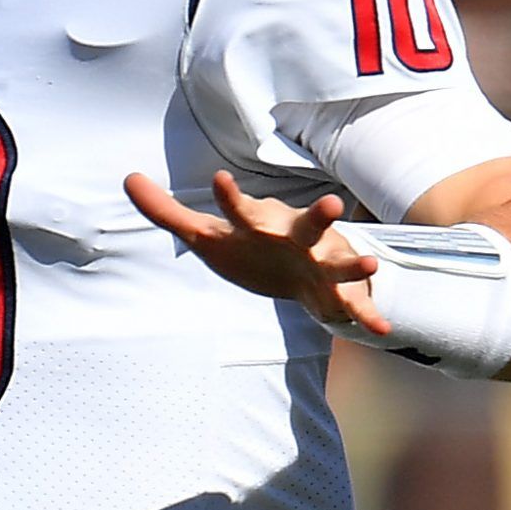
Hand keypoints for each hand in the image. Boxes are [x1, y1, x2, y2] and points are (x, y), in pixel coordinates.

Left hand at [124, 170, 387, 333]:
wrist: (296, 274)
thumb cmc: (249, 248)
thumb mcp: (206, 234)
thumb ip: (167, 211)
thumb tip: (128, 178)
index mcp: (262, 225)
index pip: (242, 210)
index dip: (230, 198)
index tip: (219, 180)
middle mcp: (296, 239)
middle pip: (308, 225)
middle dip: (320, 216)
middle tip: (331, 203)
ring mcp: (319, 264)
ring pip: (339, 262)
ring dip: (354, 263)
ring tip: (369, 264)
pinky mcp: (335, 292)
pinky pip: (355, 305)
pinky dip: (369, 315)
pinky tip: (381, 332)